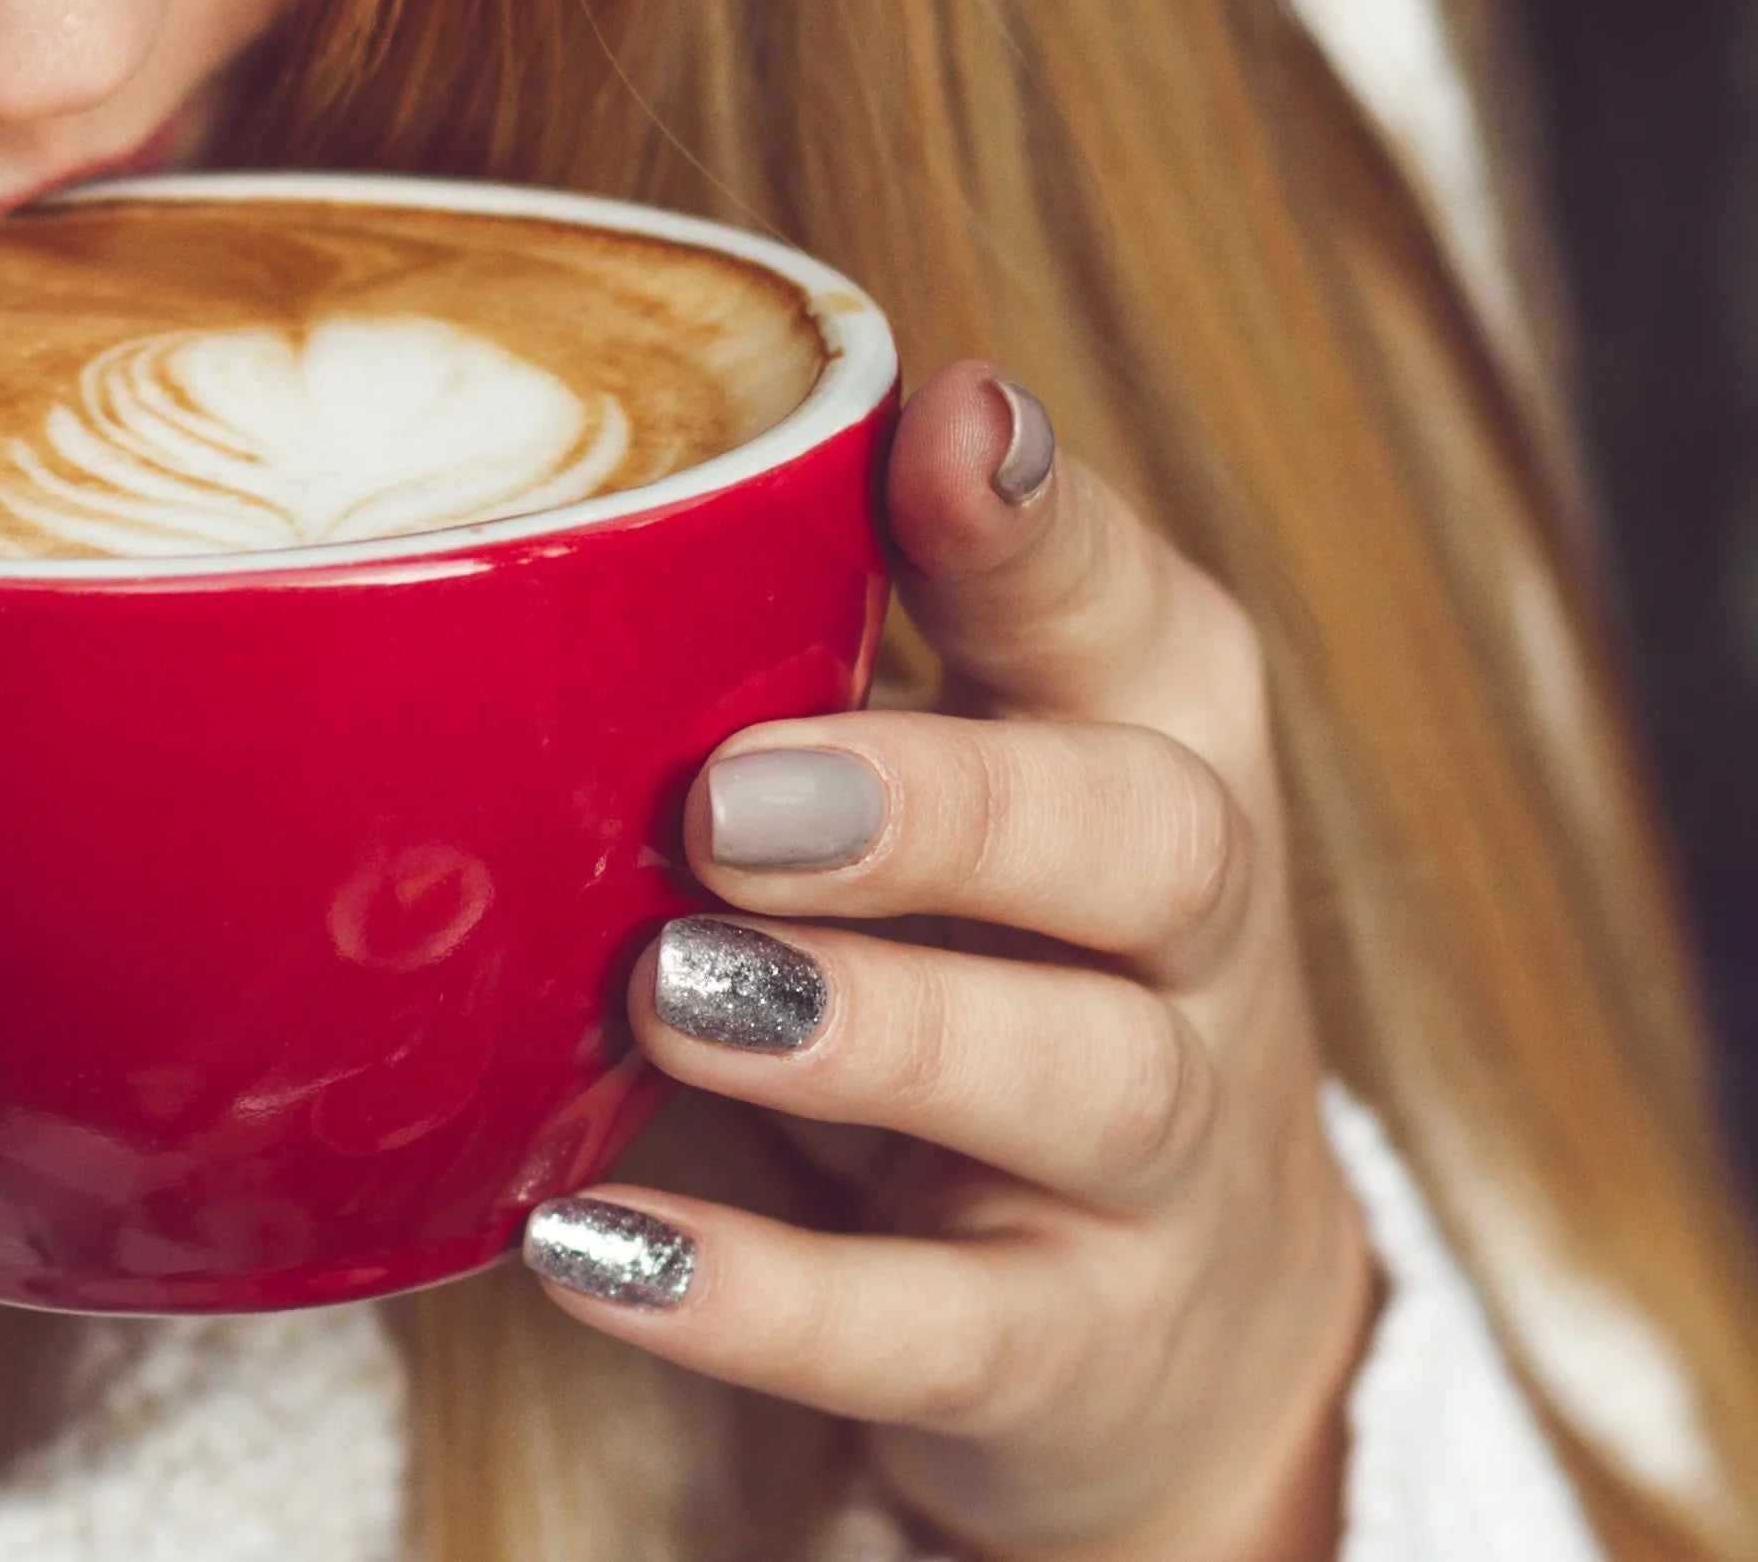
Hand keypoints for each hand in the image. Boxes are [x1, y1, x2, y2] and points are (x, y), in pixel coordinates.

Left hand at [523, 362, 1372, 1560]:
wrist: (1174, 1330)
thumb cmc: (1002, 963)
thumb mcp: (956, 779)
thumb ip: (817, 640)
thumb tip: (582, 515)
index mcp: (1151, 749)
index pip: (1128, 613)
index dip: (1041, 526)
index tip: (946, 428)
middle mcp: (1198, 943)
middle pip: (1151, 841)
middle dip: (949, 806)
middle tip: (731, 799)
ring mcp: (1162, 1159)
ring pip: (1084, 1076)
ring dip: (873, 1030)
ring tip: (671, 994)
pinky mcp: (1079, 1352)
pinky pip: (947, 1334)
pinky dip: (770, 1301)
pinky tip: (596, 1249)